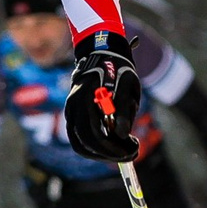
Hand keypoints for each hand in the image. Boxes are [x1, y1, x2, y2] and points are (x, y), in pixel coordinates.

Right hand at [63, 29, 141, 160]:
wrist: (102, 53)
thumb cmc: (118, 68)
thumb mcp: (127, 86)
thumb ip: (124, 110)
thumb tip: (122, 134)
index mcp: (87, 98)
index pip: (96, 135)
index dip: (115, 148)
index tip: (135, 149)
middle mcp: (74, 106)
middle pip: (87, 142)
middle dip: (110, 154)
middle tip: (131, 154)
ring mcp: (71, 110)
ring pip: (80, 144)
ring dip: (102, 153)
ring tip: (123, 151)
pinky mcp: (72, 114)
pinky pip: (78, 138)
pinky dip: (94, 147)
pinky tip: (111, 146)